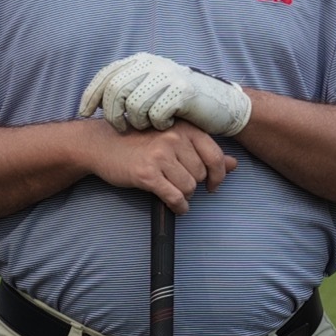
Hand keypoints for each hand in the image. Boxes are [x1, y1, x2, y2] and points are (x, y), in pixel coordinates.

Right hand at [72, 119, 234, 213]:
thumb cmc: (139, 140)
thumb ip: (204, 151)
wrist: (102, 144)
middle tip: (179, 182)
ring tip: (172, 191)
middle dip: (194, 184)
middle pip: (201, 174)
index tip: (213, 185)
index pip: (215, 156)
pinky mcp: (146, 173)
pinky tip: (174, 206)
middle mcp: (174, 138)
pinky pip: (174, 198)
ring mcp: (160, 155)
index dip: (218, 175)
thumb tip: (234, 165)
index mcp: (184, 127)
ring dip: (184, 196)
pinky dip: (178, 207)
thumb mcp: (173, 138)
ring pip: (189, 188)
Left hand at [80, 51, 252, 138]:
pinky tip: (164, 126)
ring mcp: (169, 76)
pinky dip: (157, 124)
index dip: (91, 95)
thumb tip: (96, 100)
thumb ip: (128, 89)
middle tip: (119, 129)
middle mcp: (152, 64)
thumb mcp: (151, 89)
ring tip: (144, 128)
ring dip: (136, 122)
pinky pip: (156, 113)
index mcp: (141, 61)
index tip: (85, 113)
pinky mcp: (183, 91)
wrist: (220, 105)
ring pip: (134, 104)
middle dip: (112, 113)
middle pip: (116, 90)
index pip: (107, 75)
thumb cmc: (180, 102)